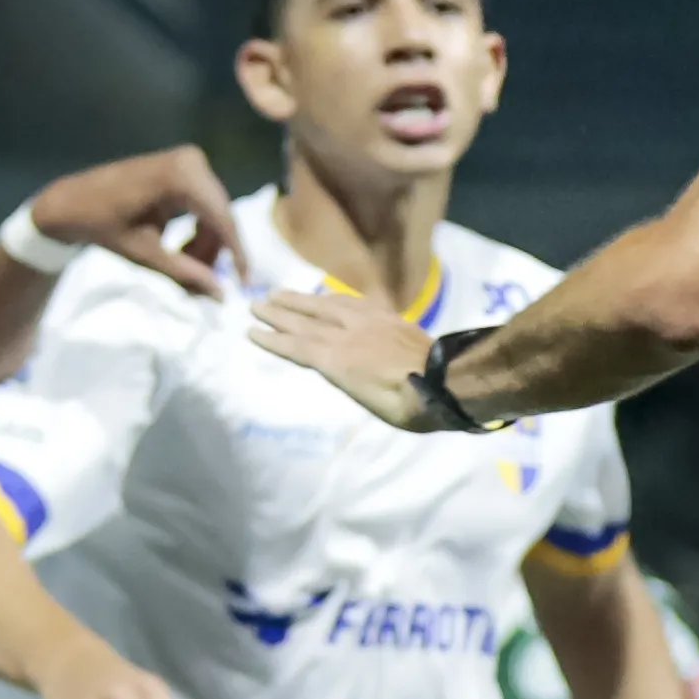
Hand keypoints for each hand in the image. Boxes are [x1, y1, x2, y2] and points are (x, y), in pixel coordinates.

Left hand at [29, 146, 241, 297]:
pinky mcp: (182, 166)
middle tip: (204, 280)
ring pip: (214, 211)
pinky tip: (181, 248)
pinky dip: (197, 228)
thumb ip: (187, 273)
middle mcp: (191, 161)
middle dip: (216, 251)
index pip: (222, 220)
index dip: (236, 255)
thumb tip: (222, 295)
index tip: (243, 285)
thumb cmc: (102, 226)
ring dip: (206, 242)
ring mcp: (187, 161)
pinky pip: (203, 202)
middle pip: (220, 215)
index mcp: (180, 176)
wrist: (71, 201)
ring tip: (184, 265)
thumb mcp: (146, 254)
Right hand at [250, 284, 447, 430]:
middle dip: (279, 312)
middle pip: (306, 320)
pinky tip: (328, 293)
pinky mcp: (387, 315)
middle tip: (256, 303)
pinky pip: (354, 300)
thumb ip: (351, 382)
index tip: (251, 331)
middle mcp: (347, 334)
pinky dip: (335, 296)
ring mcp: (368, 321)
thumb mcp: (373, 405)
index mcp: (339, 360)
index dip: (274, 339)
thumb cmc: (409, 405)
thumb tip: (338, 367)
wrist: (447, 379)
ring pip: (327, 304)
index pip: (298, 346)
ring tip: (280, 292)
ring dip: (301, 299)